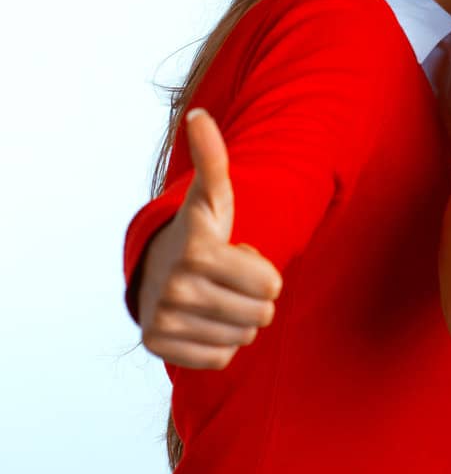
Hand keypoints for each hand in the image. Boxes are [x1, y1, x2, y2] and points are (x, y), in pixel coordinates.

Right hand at [137, 109, 283, 369]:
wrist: (155, 268)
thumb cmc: (201, 232)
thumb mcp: (213, 196)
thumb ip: (214, 157)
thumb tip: (199, 115)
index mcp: (198, 252)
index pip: (272, 286)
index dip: (265, 274)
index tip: (239, 257)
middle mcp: (175, 288)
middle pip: (261, 316)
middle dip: (256, 300)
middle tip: (230, 281)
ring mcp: (163, 319)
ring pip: (242, 338)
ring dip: (238, 321)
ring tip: (218, 298)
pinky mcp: (158, 346)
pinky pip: (220, 358)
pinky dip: (220, 344)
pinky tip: (204, 321)